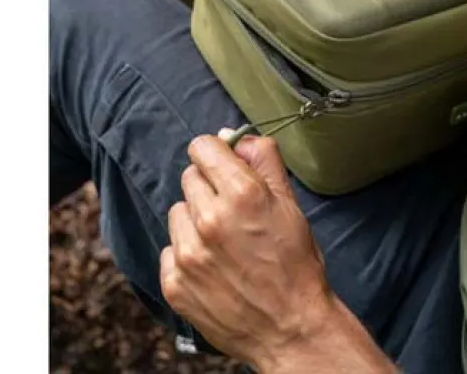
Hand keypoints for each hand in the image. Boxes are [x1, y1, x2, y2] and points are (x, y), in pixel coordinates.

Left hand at [160, 132, 336, 369]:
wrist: (291, 328)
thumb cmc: (296, 264)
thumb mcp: (290, 203)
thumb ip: (264, 160)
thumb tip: (236, 137)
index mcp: (241, 194)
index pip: (202, 147)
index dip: (216, 154)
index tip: (224, 166)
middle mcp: (209, 220)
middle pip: (190, 177)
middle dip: (209, 186)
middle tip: (232, 210)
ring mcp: (188, 254)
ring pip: (178, 212)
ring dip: (195, 219)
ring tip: (223, 241)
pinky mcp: (175, 284)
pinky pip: (170, 249)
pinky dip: (187, 253)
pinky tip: (212, 265)